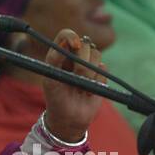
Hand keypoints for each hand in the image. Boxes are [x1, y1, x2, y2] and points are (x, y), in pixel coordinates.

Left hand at [41, 29, 106, 143]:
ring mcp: (89, 64)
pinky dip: (96, 81)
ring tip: (80, 86)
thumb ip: (55, 58)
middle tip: (75, 78)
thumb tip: (68, 42)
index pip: (67, 35)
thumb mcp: (50, 79)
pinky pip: (104, 70)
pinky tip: (88, 91)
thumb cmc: (56, 99)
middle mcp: (75, 56)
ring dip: (89, 73)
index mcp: (60, 54)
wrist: (69, 119)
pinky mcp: (100, 75)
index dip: (72, 36)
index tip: (75, 45)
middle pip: (86, 44)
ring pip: (97, 55)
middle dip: (81, 62)